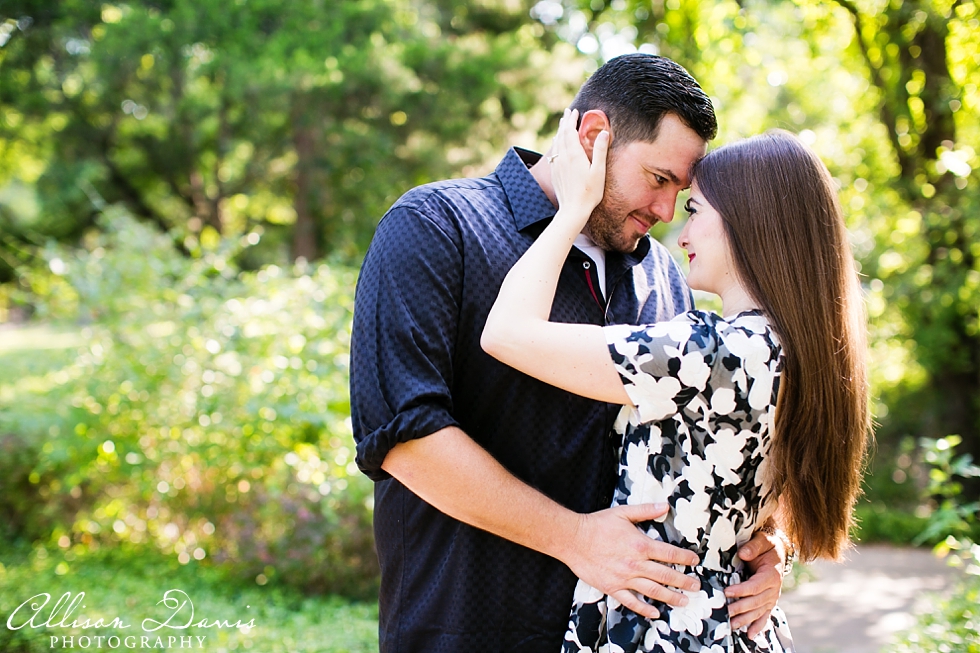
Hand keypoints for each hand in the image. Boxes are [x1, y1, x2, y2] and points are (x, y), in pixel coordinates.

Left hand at [550, 108, 608, 225]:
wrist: (572, 210)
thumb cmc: (589, 192)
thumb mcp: (599, 171)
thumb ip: (600, 150)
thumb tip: (604, 132)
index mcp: (574, 155)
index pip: (571, 132)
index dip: (572, 120)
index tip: (575, 111)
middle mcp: (563, 158)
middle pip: (562, 134)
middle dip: (565, 122)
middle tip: (568, 112)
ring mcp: (557, 165)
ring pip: (556, 143)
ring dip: (560, 131)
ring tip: (562, 124)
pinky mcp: (554, 173)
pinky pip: (553, 153)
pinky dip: (556, 144)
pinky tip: (556, 144)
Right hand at [562, 502, 700, 618]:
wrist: (574, 539)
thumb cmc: (597, 525)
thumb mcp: (623, 512)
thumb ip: (646, 510)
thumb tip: (664, 506)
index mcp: (641, 545)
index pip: (670, 554)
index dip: (685, 558)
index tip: (694, 561)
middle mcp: (635, 564)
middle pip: (666, 575)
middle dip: (684, 581)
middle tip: (696, 586)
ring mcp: (624, 577)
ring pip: (653, 591)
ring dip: (671, 597)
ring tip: (684, 601)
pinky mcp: (613, 587)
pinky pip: (631, 602)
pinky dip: (644, 609)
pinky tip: (655, 613)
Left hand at [725, 530, 784, 637]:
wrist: (777, 552)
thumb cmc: (767, 546)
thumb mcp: (762, 540)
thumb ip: (754, 546)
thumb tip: (743, 554)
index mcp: (772, 575)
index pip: (755, 586)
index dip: (741, 590)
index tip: (727, 592)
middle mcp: (774, 589)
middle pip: (756, 602)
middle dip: (740, 608)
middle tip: (726, 612)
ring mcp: (772, 598)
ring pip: (758, 611)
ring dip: (745, 620)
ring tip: (732, 625)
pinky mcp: (769, 602)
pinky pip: (764, 616)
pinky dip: (758, 626)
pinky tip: (750, 635)